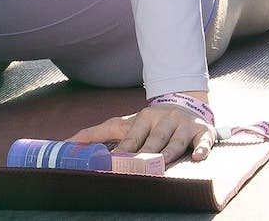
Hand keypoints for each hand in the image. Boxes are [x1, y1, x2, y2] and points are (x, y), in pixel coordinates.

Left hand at [70, 96, 214, 165]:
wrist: (185, 100)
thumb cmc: (150, 121)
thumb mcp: (125, 124)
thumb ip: (97, 134)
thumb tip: (65, 145)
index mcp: (142, 119)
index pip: (131, 138)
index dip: (123, 151)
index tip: (114, 163)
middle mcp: (163, 120)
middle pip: (153, 141)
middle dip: (145, 154)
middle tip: (136, 168)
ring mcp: (183, 126)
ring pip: (175, 142)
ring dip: (168, 153)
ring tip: (161, 165)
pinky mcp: (202, 131)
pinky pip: (203, 141)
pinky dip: (202, 149)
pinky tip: (198, 158)